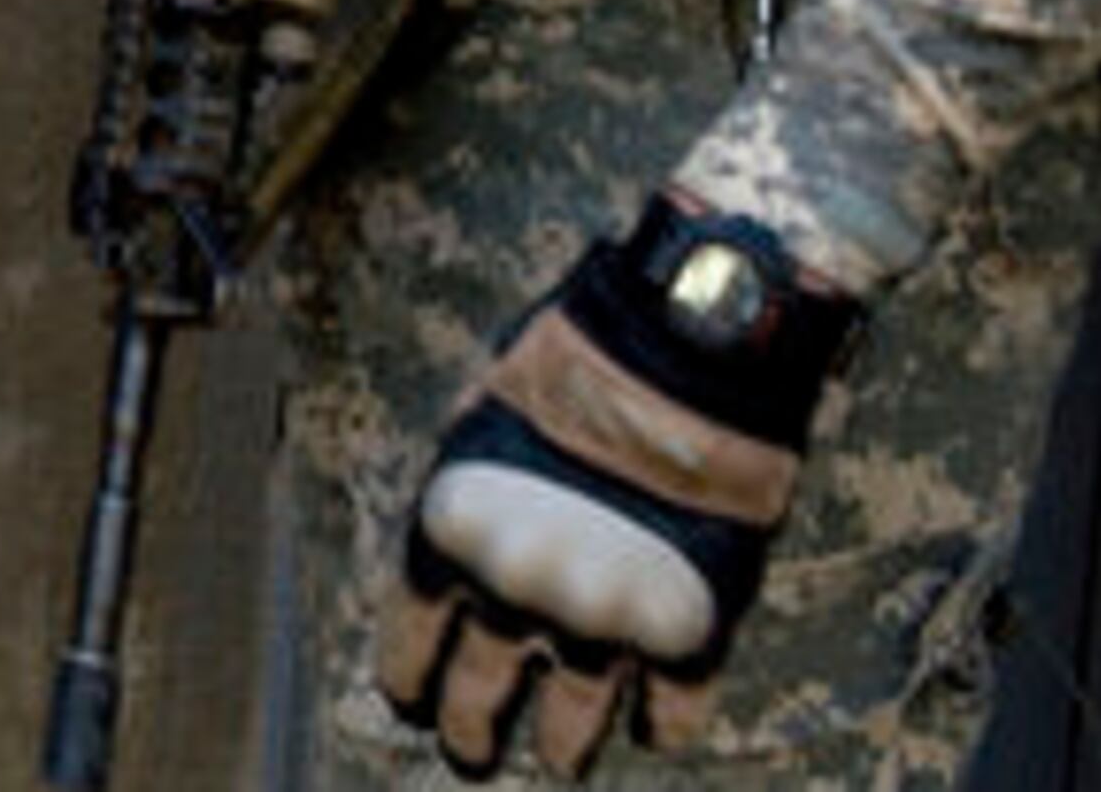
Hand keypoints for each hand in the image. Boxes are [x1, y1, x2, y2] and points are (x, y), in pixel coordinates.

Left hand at [376, 198, 860, 778]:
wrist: (683, 349)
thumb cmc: (572, 363)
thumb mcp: (480, 421)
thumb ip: (473, 499)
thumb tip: (466, 550)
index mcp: (452, 535)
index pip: (412, 636)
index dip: (412, 675)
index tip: (414, 700)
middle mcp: (516, 590)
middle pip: (481, 690)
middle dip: (473, 728)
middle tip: (474, 753)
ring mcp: (603, 616)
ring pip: (574, 714)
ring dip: (564, 742)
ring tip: (560, 758)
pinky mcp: (688, 626)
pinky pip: (672, 707)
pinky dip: (664, 724)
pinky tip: (655, 729)